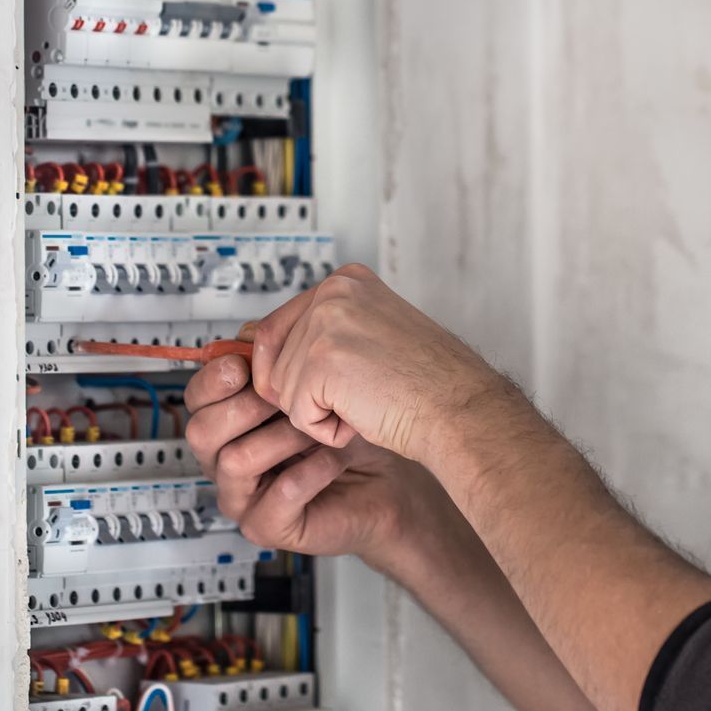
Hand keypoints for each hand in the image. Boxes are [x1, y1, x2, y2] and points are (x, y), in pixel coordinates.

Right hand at [184, 347, 440, 572]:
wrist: (388, 478)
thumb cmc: (349, 429)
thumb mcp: (313, 381)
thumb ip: (277, 358)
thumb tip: (249, 335)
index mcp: (227, 423)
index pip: (196, 399)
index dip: (214, 379)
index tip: (244, 365)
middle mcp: (226, 461)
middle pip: (201, 432)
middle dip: (244, 407)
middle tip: (285, 397)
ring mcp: (244, 497)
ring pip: (235, 462)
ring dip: (282, 437)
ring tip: (319, 428)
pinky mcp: (269, 527)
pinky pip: (278, 497)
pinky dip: (310, 472)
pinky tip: (333, 457)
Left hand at [248, 264, 505, 460]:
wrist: (460, 410)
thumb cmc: (425, 385)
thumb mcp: (367, 337)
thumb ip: (320, 332)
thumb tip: (250, 342)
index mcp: (345, 281)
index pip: (276, 326)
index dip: (289, 369)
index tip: (326, 384)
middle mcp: (333, 292)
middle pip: (273, 359)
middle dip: (303, 392)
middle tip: (356, 395)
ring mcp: (326, 323)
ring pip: (282, 389)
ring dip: (319, 412)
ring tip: (367, 402)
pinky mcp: (322, 361)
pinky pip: (296, 414)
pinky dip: (326, 430)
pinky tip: (364, 415)